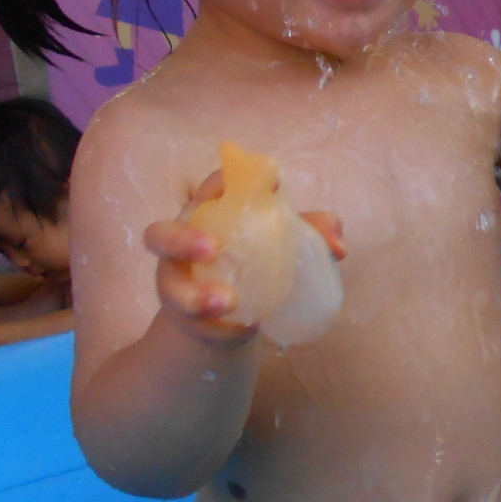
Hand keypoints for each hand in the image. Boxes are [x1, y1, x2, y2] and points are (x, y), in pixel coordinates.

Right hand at [142, 173, 343, 337]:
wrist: (233, 316)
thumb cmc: (259, 261)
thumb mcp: (286, 243)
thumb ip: (313, 234)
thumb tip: (339, 246)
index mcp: (211, 212)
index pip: (215, 187)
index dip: (235, 179)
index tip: (274, 184)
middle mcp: (183, 241)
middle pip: (161, 233)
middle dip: (184, 240)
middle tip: (213, 249)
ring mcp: (176, 280)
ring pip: (169, 284)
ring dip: (196, 294)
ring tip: (227, 301)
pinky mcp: (181, 312)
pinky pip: (187, 315)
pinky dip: (212, 319)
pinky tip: (239, 322)